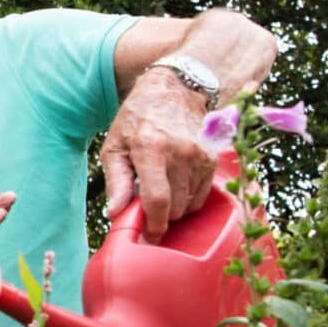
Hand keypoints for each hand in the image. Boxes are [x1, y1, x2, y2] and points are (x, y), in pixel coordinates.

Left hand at [98, 72, 214, 238]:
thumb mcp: (114, 146)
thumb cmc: (137, 119)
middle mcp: (180, 153)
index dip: (153, 225)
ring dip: (174, 207)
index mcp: (151, 148)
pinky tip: (175, 185)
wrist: (173, 90)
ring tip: (160, 189)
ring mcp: (200, 156)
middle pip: (175, 208)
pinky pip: (202, 196)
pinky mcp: (212, 159)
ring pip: (189, 205)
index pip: (157, 201)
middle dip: (160, 216)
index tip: (147, 236)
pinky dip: (188, 198)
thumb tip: (115, 213)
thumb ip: (116, 182)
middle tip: (147, 207)